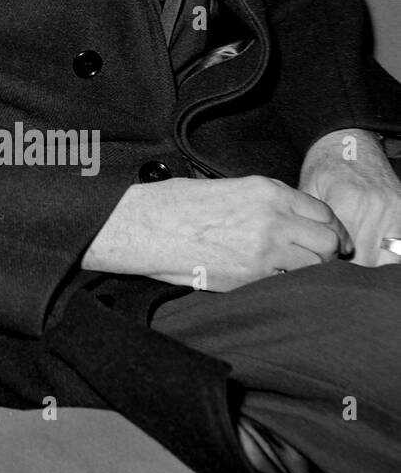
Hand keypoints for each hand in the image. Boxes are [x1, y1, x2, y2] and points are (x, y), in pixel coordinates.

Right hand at [82, 175, 348, 289]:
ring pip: (315, 267)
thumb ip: (263, 202)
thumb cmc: (174, 204)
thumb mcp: (225, 187)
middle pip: (328, 242)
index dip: (330, 229)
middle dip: (326, 252)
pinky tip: (268, 279)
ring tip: (291, 271)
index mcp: (266, 191)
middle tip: (313, 258)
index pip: (323, 212)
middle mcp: (272, 219)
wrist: (142, 225)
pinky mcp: (249, 278)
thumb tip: (289, 220)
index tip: (328, 239)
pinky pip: (286, 284)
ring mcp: (263, 251)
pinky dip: (284, 284)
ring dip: (308, 270)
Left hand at [300, 129, 400, 267]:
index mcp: (348, 203)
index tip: (324, 264)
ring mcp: (395, 210)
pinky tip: (376, 252)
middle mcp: (376, 208)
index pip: (346, 252)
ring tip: (357, 258)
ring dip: (375, 263)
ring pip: (391, 257)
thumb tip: (307, 251)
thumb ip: (311, 221)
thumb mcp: (308, 190)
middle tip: (338, 264)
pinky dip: (391, 252)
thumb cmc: (324, 166)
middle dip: (354, 268)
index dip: (334, 264)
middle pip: (370, 259)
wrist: (349, 141)